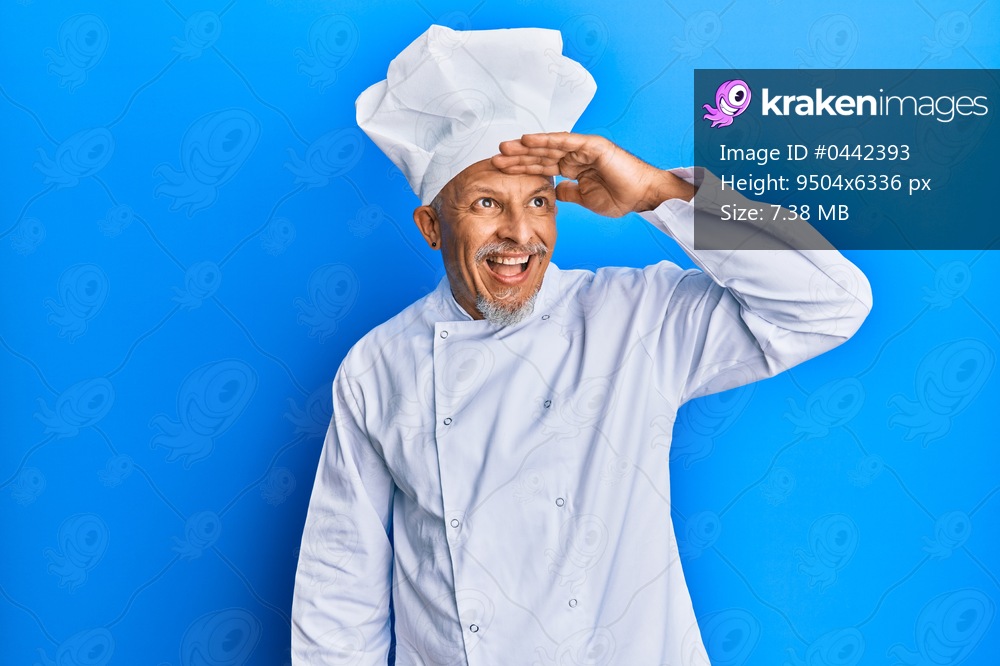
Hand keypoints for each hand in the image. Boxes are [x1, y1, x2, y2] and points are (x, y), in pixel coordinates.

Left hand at [490, 132, 693, 217]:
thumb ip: (568, 192)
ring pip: (548, 146)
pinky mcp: (592, 145)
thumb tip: (555, 191)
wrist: (642, 195)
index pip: (542, 166)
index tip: (502, 171)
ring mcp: (582, 149)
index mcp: (573, 168)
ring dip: (525, 147)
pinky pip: (565, 141)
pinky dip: (546, 140)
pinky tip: (528, 140)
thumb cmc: (620, 197)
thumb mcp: (584, 198)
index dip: (522, 168)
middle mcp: (575, 156)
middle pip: (540, 154)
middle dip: (517, 156)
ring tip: (505, 147)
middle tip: (495, 157)